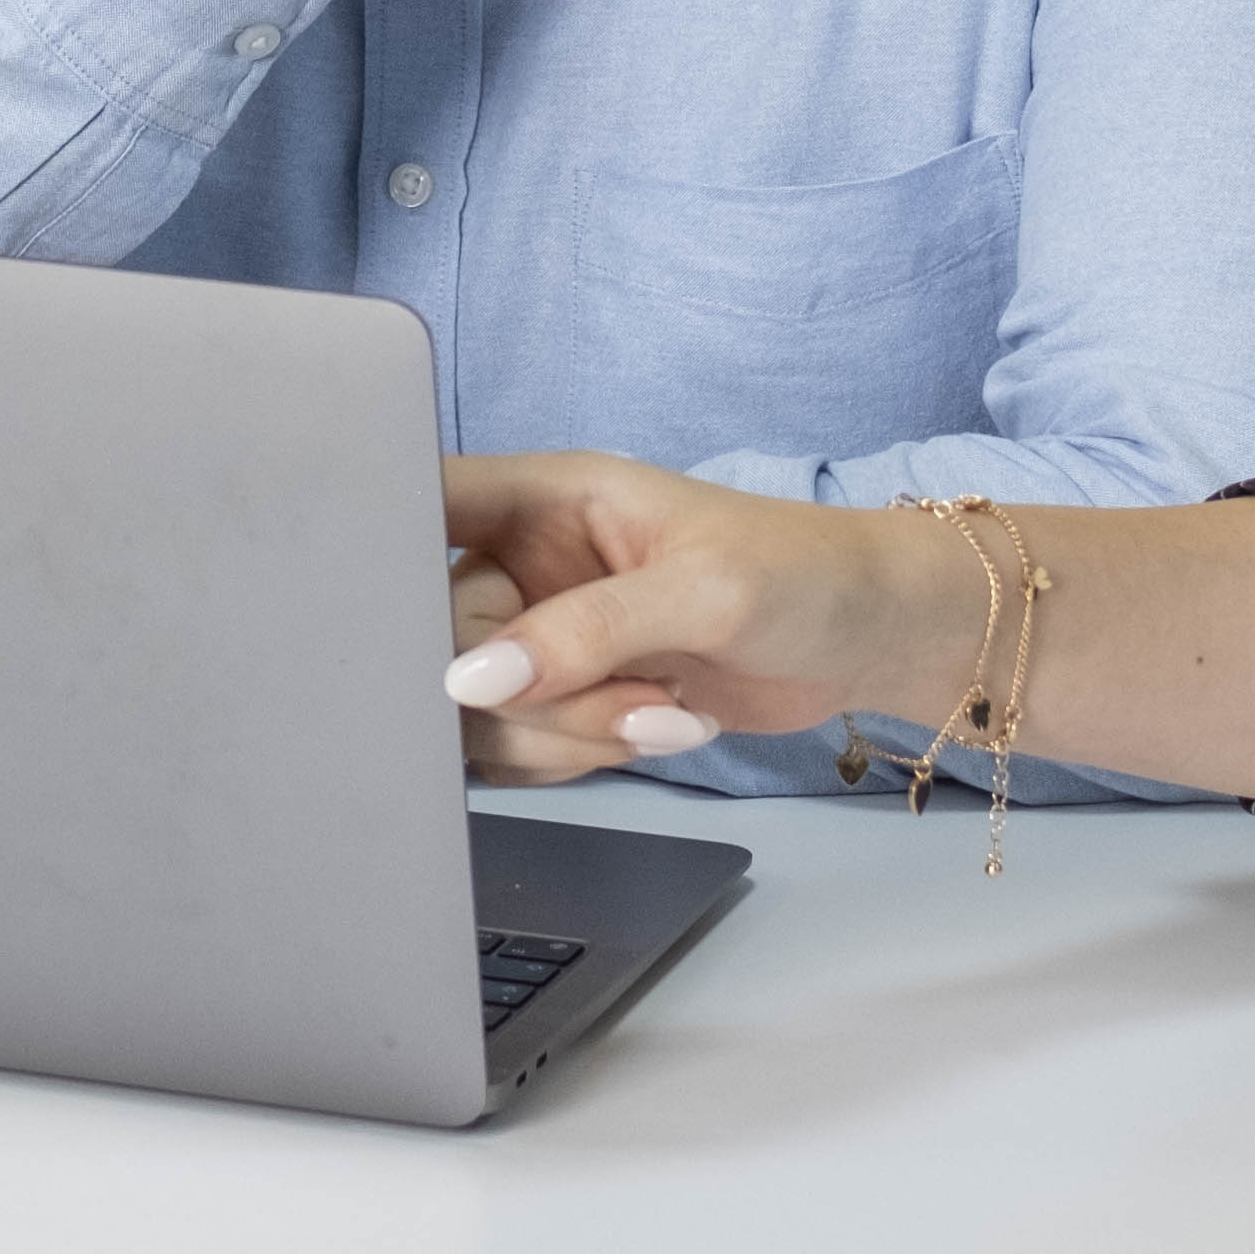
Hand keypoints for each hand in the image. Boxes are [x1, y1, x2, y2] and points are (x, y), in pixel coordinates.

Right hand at [435, 451, 966, 780]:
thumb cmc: (801, 574)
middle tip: (630, 698)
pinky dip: (580, 757)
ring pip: (478, 711)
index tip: (423, 626)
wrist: (866, 638)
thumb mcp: (701, 590)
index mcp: (542, 496)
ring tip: (663, 710)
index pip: (422, 504)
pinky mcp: (564, 697)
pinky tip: (656, 726)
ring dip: (566, 734)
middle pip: (441, 641)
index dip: (388, 555)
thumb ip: (586, 630)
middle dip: (530, 694)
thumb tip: (470, 679)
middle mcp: (524, 562)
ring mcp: (541, 635)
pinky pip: (520, 748)